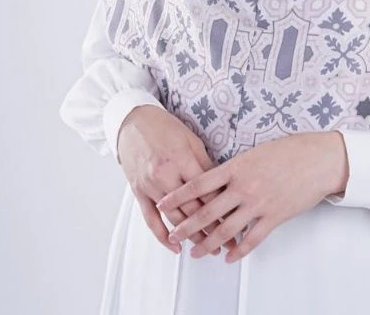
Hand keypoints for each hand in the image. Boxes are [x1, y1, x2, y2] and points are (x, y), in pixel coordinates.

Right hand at [116, 105, 237, 254]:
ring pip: (174, 217)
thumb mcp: (191, 140)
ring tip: (207, 248)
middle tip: (227, 242)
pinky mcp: (138, 192)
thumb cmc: (165, 128)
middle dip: (211, 227)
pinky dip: (162, 235)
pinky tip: (174, 246)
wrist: (133, 122)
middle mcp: (165, 175)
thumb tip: (221, 186)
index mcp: (182, 159)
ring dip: (191, 235)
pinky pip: (150, 219)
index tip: (235, 220)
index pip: (206, 191)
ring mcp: (150, 185)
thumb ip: (204, 165)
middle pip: (192, 208)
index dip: (222, 209)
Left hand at [156, 131, 347, 262]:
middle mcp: (243, 187)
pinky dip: (238, 251)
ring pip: (226, 230)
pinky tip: (230, 257)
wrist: (318, 159)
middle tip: (173, 235)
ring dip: (208, 244)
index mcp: (237, 167)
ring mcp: (258, 204)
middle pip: (207, 211)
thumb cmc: (290, 150)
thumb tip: (219, 179)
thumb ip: (236, 168)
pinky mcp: (274, 217)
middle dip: (187, 226)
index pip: (199, 183)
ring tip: (196, 253)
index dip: (179, 196)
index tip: (163, 203)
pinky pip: (252, 240)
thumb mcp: (256, 152)